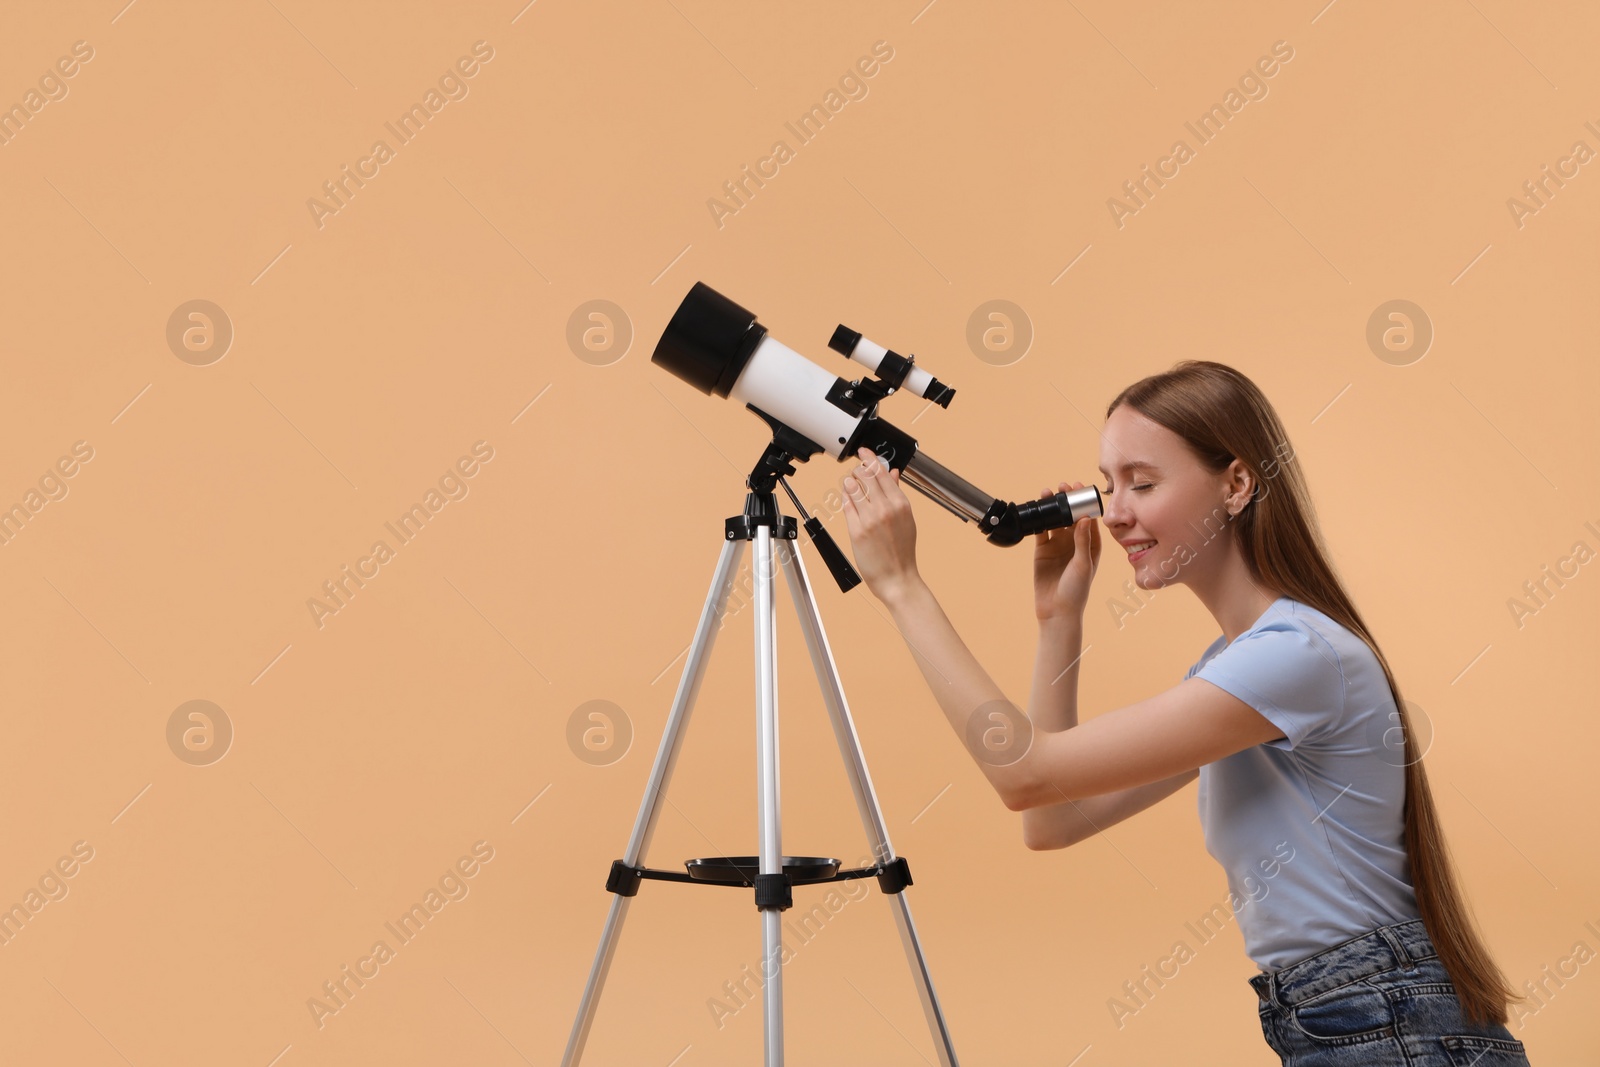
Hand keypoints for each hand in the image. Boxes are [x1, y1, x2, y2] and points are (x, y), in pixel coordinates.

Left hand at [840, 447, 921, 602]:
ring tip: (851, 485)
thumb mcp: (906, 519)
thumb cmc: (902, 551)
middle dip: (858, 469)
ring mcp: (869, 519)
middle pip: (865, 475)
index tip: (863, 451)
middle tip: (857, 471)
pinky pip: (846, 505)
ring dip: (849, 482)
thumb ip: (897, 493)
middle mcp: (885, 508)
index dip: (869, 458)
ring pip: (853, 487)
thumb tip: (893, 473)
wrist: (898, 578)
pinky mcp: (856, 530)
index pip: (882, 471)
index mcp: (900, 503)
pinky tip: (847, 497)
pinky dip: (845, 497)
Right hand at [1033, 481, 1100, 621]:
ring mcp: (1059, 545)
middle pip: (1071, 516)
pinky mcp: (1043, 550)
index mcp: (1091, 544)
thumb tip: (1085, 518)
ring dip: (1052, 507)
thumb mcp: (1083, 564)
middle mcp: (1075, 542)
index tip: (1080, 488)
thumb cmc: (1076, 590)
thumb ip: (1083, 541)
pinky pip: (1041, 530)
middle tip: (1062, 486)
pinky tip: (1036, 509)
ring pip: (1055, 520)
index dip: (1084, 502)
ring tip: (1047, 493)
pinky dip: (1039, 520)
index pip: (1088, 518)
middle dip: (1067, 500)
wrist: (1057, 610)